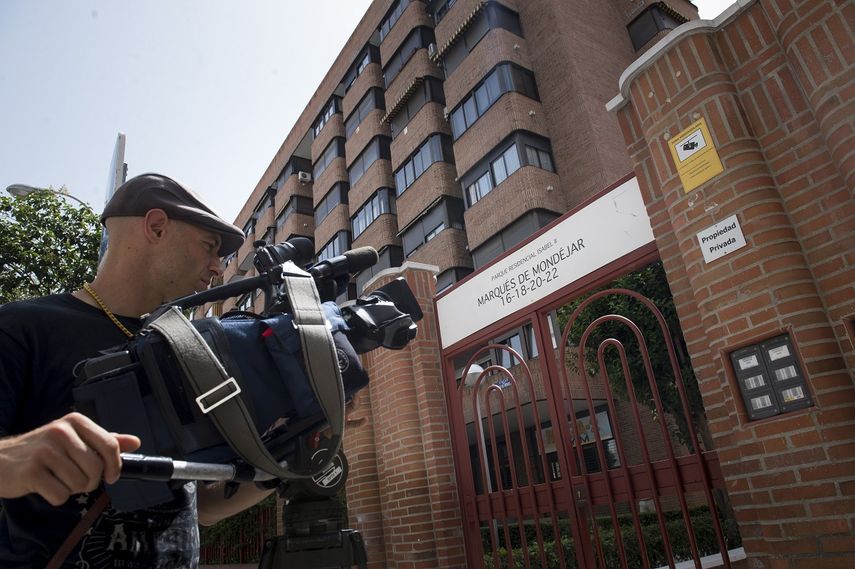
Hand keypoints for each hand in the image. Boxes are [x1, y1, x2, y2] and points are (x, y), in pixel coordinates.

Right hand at [0, 412, 140, 505]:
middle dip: (91, 481)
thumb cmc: (42, 450)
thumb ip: (104, 440)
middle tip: (78, 480)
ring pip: (80, 483)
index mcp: (76, 422)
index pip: (110, 445)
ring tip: (58, 479)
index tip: (111, 476)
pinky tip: (45, 486)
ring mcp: (45, 451)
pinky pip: (60, 495)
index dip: (115, 465)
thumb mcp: (74, 438)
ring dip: (72, 489)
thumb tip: (135, 442)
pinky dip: (57, 497)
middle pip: (97, 467)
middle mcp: (61, 432)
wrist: (0, 459)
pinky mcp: (31, 471)